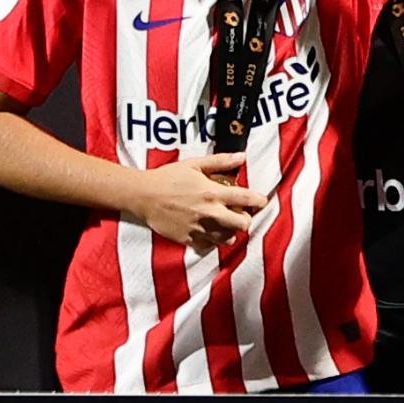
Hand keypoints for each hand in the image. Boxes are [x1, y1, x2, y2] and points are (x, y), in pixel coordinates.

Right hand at [130, 151, 261, 247]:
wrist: (143, 195)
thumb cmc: (168, 177)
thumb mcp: (194, 164)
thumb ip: (220, 161)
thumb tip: (242, 157)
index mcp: (213, 193)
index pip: (247, 199)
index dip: (259, 200)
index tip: (261, 201)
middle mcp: (209, 213)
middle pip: (242, 224)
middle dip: (246, 219)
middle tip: (241, 214)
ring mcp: (199, 228)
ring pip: (228, 239)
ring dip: (230, 232)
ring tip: (225, 224)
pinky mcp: (188, 239)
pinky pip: (209, 245)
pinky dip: (212, 240)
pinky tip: (208, 231)